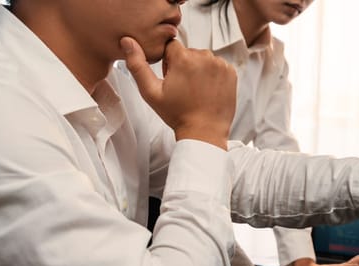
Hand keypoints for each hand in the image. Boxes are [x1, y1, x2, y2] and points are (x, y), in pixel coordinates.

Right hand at [120, 37, 236, 147]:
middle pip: (188, 52)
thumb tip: (127, 41)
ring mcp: (220, 64)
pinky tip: (207, 91)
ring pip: (203, 58)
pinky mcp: (231, 72)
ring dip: (199, 69)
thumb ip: (137, 64)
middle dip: (183, 65)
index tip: (171, 78)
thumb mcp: (151, 92)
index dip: (168, 63)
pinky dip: (212, 75)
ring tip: (195, 90)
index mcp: (184, 58)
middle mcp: (204, 57)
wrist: (204, 132)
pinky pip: (217, 66)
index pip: (171, 47)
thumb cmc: (176, 114)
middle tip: (183, 88)